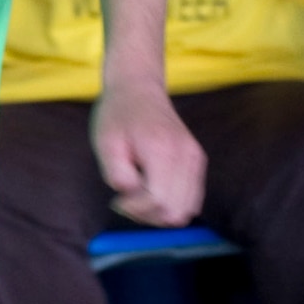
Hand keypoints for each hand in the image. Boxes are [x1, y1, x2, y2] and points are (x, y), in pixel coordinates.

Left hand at [90, 78, 205, 226]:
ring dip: (161, 213)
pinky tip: (152, 190)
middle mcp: (186, 156)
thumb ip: (117, 175)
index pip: (158, 200)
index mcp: (162, 150)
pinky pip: (192, 200)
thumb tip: (132, 199)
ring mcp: (196, 159)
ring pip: (187, 211)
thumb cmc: (117, 115)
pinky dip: (173, 204)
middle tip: (126, 202)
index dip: (135, 209)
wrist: (138, 88)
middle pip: (176, 212)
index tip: (116, 200)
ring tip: (138, 197)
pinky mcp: (198, 161)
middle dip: (148, 215)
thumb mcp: (105, 143)